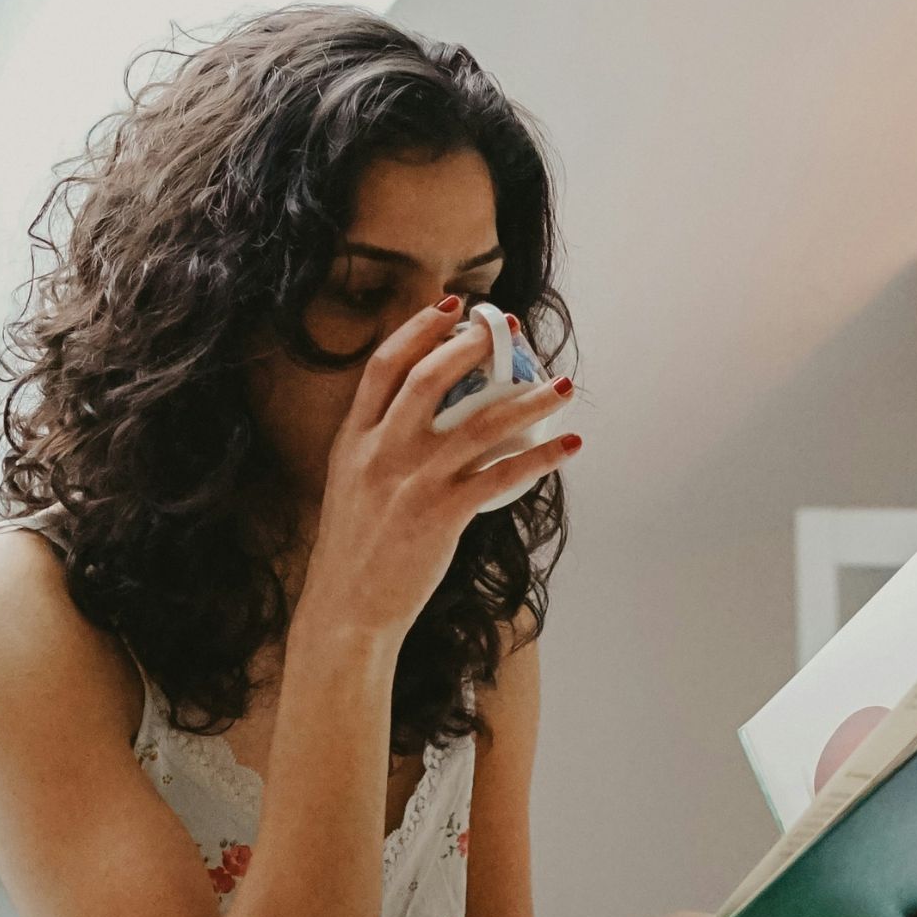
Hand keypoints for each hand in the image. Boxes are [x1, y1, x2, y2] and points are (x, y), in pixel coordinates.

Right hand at [302, 298, 576, 638]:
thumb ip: (379, 443)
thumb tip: (426, 414)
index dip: (419, 330)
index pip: (384, 367)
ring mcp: (412, 482)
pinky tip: (569, 447)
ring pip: (480, 424)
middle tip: (511, 330)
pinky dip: (541, 458)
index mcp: (354, 439)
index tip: (452, 308)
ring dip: (529, 400)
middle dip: (474, 347)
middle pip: (430, 379)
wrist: (347, 608)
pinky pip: (503, 475)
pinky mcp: (441, 515)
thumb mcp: (350, 482)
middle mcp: (381, 452)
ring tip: (562, 385)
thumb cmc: (355, 549)